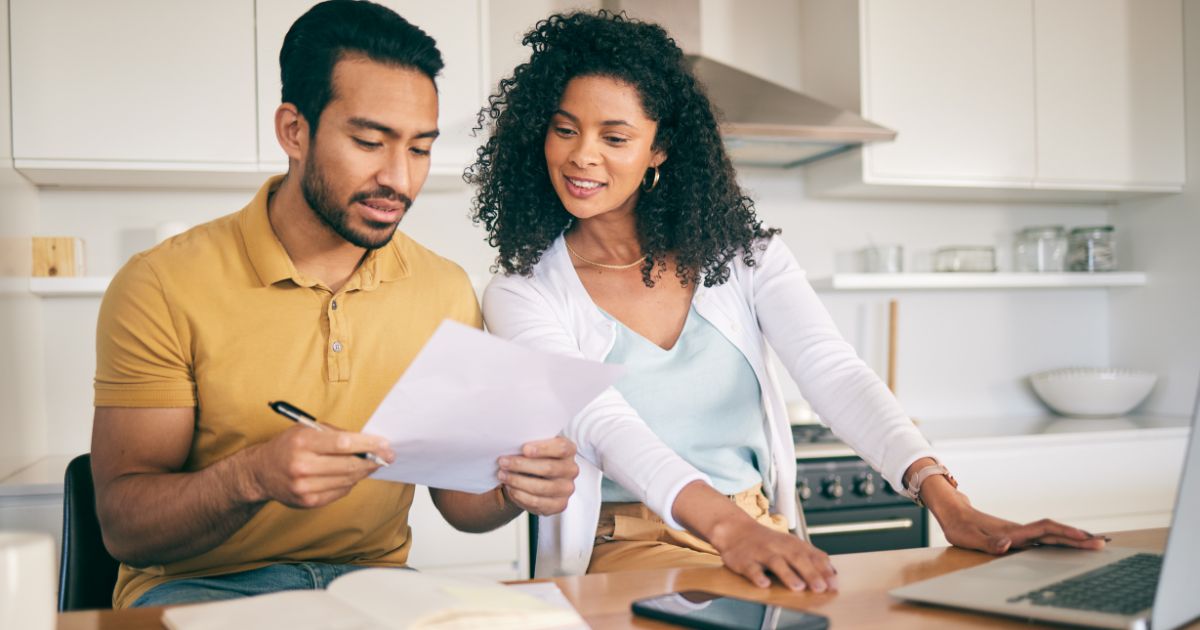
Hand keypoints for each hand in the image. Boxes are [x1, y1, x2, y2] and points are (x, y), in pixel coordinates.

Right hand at [238, 425, 393, 508]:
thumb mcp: (306, 429)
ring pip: (347, 481)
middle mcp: (302, 465)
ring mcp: (304, 487)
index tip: (385, 444)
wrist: (261, 472)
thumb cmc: (288, 446)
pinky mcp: (308, 502)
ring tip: (372, 464)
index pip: (343, 444)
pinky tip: (352, 475)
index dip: (368, 444)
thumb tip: (368, 442)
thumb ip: (335, 434)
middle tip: (388, 456)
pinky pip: (339, 492)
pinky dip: (350, 483)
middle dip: (373, 460)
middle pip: (348, 465)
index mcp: (302, 442)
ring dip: (363, 472)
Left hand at [496, 437, 578, 515]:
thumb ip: (530, 444)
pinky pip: (537, 502)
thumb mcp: (536, 446)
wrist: (535, 478)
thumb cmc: (535, 457)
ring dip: (518, 481)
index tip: (524, 448)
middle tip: (503, 462)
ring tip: (503, 476)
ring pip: (541, 487)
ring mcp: (567, 489)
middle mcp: (571, 470)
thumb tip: (512, 445)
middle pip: (548, 468)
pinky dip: (520, 495)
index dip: (543, 448)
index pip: (561, 448)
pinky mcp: (559, 505)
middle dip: (522, 465)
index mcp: (569, 450)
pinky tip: (510, 489)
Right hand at [712, 518, 838, 591]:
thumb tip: (834, 573)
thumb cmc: (767, 541)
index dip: (823, 570)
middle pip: (796, 558)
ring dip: (787, 574)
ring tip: (798, 587)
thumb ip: (811, 557)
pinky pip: (751, 569)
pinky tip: (764, 584)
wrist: (735, 529)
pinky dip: (757, 576)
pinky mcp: (744, 560)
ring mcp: (761, 553)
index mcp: (792, 544)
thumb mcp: (791, 544)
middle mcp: (779, 547)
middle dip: (810, 573)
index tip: (833, 584)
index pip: (812, 555)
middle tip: (820, 588)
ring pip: (775, 562)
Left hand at [928, 487, 1106, 553]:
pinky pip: (1044, 539)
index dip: (1064, 533)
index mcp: (1013, 531)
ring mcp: (1020, 533)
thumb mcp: (968, 537)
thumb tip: (1007, 544)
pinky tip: (1069, 546)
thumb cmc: (959, 526)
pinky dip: (1060, 541)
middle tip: (1101, 543)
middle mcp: (1020, 531)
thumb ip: (988, 542)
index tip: (1084, 537)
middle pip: (1054, 532)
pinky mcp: (1018, 537)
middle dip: (1077, 538)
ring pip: (1051, 535)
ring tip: (1094, 544)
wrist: (954, 512)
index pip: (1044, 530)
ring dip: (1072, 539)